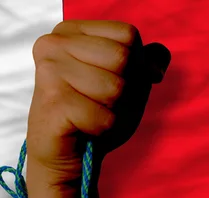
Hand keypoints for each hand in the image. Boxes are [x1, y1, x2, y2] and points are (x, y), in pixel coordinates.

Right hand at [26, 20, 169, 184]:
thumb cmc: (96, 114)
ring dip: (113, 110)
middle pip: (123, 57)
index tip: (114, 80)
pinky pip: (104, 116)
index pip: (128, 34)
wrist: (69, 154)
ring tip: (91, 113)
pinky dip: (103, 128)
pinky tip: (83, 128)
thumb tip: (158, 60)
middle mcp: (54, 43)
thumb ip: (147, 62)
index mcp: (71, 31)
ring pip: (115, 87)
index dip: (136, 64)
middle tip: (101, 102)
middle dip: (124, 89)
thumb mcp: (129, 83)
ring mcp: (50, 70)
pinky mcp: (53, 101)